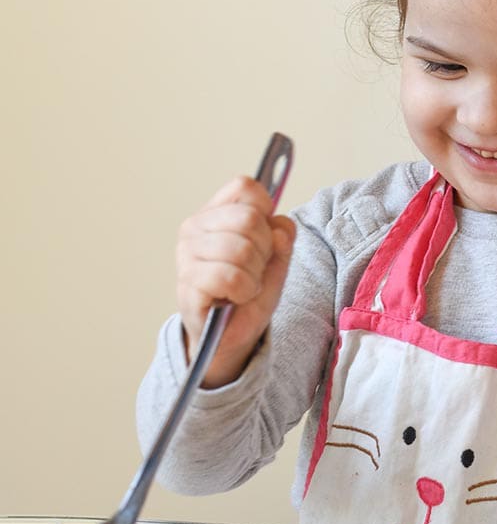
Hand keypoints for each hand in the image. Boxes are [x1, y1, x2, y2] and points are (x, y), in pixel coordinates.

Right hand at [176, 175, 295, 387]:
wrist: (230, 336)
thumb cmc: (248, 292)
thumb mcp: (275, 258)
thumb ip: (283, 236)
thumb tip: (280, 228)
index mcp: (214, 213)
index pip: (245, 188)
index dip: (265, 211)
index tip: (265, 237)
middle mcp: (194, 228)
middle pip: (249, 218)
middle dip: (265, 250)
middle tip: (255, 271)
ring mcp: (187, 256)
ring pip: (242, 248)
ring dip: (255, 274)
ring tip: (245, 287)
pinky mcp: (188, 285)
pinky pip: (230, 277)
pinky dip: (244, 291)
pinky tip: (236, 298)